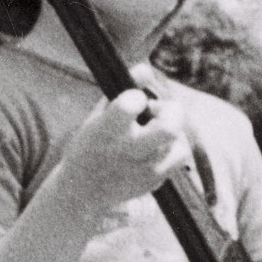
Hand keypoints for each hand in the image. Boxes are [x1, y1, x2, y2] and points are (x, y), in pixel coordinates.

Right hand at [56, 75, 192, 215]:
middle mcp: (126, 151)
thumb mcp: (97, 117)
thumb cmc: (91, 145)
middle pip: (170, 128)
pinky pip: (178, 157)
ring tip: (154, 132)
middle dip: (171, 111)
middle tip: (158, 112)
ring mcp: (143, 170)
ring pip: (179, 143)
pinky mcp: (154, 182)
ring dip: (171, 131)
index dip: (137, 97)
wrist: (82, 191)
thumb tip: (146, 69)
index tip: (132, 103)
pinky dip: (171, 148)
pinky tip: (154, 148)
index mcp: (105, 131)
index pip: (132, 103)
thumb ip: (122, 91)